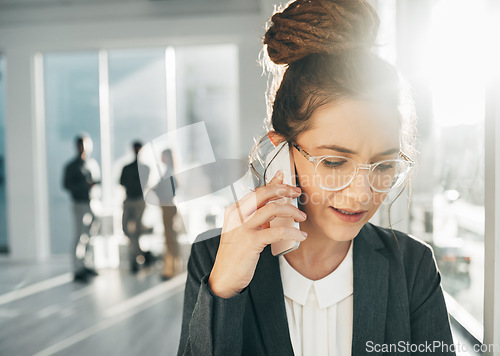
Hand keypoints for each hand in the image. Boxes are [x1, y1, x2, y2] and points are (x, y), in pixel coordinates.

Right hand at [208, 171, 306, 297]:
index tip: (288, 185)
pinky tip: (300, 236)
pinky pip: (278, 231)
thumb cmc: (235, 255)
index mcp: (234, 211)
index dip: (275, 184)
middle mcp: (237, 215)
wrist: (224, 277)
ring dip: (291, 210)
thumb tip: (274, 207)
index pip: (257, 191)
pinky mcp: (252, 241)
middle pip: (264, 193)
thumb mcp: (242, 231)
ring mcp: (244, 228)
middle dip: (284, 190)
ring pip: (272, 209)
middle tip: (296, 193)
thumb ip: (255, 218)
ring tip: (301, 217)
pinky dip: (292, 233)